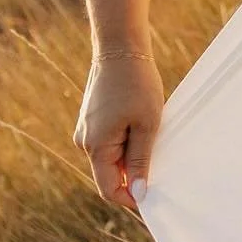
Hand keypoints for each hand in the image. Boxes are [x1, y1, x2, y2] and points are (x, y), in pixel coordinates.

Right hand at [74, 53, 163, 211]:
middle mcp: (83, 141)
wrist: (120, 45)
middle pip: (109, 173)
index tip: (154, 190)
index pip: (108, 189)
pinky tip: (140, 118)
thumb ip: (140, 161)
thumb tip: (138, 195)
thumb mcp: (146, 124)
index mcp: (95, 147)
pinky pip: (108, 139)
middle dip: (133, 170)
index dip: (131, 196)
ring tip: (149, 127)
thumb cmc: (136, 82)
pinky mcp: (91, 118)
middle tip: (157, 149)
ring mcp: (86, 128)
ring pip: (111, 155)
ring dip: (130, 151)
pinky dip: (125, 137)